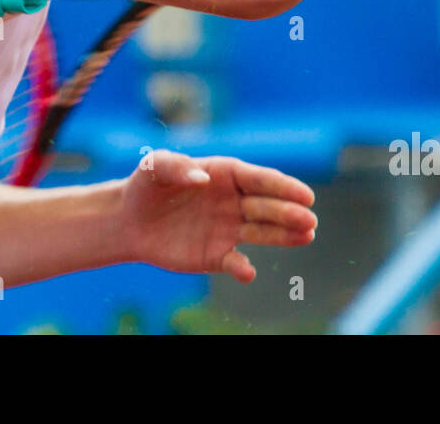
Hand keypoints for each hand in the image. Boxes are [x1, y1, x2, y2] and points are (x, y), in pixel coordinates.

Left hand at [119, 150, 316, 281]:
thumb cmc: (146, 185)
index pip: (260, 179)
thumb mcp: (154, 167)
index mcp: (225, 174)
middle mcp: (234, 201)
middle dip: (289, 213)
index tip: (305, 196)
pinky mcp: (216, 254)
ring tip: (306, 237)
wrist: (130, 219)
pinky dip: (241, 268)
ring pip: (262, 232)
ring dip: (283, 236)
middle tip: (309, 221)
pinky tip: (247, 272)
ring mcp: (228, 228)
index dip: (283, 186)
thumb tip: (202, 179)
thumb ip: (176, 167)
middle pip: (267, 206)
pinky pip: (234, 262)